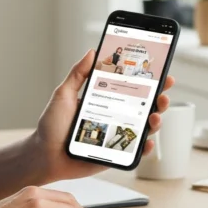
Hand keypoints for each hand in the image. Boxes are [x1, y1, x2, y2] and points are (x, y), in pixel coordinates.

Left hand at [32, 49, 174, 181]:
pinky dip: (145, 147)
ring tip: (155, 116)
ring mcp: (116, 135)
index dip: (148, 79)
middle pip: (144, 106)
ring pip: (144, 127)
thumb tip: (92, 52)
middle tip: (163, 93)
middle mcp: (114, 116)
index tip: (160, 70)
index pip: (131, 87)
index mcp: (105, 100)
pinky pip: (135, 151)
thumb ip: (78, 74)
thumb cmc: (52, 126)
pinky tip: (148, 142)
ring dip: (155, 121)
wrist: (43, 155)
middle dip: (159, 98)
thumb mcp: (63, 94)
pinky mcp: (115, 154)